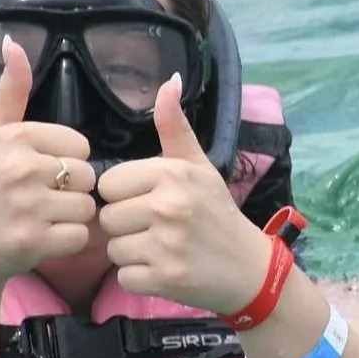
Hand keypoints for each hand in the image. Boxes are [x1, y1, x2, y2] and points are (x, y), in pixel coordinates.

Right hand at [0, 39, 97, 288]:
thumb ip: (9, 91)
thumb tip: (14, 42)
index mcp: (13, 137)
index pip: (80, 145)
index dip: (65, 162)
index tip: (36, 173)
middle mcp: (18, 167)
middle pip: (88, 175)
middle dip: (70, 191)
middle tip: (37, 200)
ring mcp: (25, 205)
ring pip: (87, 206)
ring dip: (70, 217)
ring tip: (39, 218)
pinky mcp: (33, 239)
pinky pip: (81, 235)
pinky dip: (67, 241)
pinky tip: (41, 239)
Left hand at [95, 78, 270, 312]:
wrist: (250, 268)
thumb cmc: (217, 213)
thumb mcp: (200, 166)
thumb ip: (174, 126)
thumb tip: (169, 79)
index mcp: (172, 174)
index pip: (109, 185)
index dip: (126, 196)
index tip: (151, 203)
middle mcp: (168, 206)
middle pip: (108, 217)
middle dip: (127, 226)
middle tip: (159, 230)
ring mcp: (167, 245)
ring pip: (113, 248)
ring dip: (132, 253)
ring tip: (162, 250)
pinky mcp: (165, 278)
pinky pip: (125, 276)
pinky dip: (141, 278)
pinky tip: (165, 270)